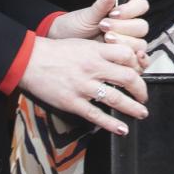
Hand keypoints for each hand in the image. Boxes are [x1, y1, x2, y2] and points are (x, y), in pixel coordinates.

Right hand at [20, 35, 150, 135]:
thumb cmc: (55, 51)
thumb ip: (101, 52)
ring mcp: (82, 86)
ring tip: (141, 113)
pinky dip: (111, 124)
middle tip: (144, 96)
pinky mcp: (72, 102)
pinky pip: (96, 115)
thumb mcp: (82, 44)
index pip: (127, 55)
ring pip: (116, 98)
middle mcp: (92, 67)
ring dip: (133, 108)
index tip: (140, 73)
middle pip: (128, 78)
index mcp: (95, 51)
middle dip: (141, 90)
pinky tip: (121, 129)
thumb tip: (120, 61)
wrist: (28, 59)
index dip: (138, 65)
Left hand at [50, 0, 151, 65]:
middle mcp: (129, 27)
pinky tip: (124, 58)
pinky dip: (136, 61)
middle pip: (142, 26)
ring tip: (106, 40)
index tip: (113, 13)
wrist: (64, 43)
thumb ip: (101, 5)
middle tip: (104, 27)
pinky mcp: (125, 59)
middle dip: (123, 27)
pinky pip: (138, 61)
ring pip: (140, 44)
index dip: (130, 10)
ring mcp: (128, 43)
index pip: (141, 6)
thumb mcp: (87, 16)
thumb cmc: (75, 28)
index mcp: (124, 11)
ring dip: (124, 43)